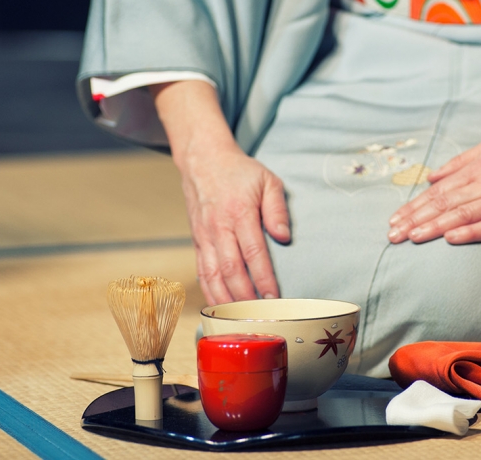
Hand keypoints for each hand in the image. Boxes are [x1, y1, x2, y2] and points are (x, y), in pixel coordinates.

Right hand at [180, 146, 288, 304]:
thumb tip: (283, 237)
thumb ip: (278, 209)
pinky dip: (210, 292)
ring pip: (212, 276)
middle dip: (245, 297)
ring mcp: (204, 236)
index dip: (263, 278)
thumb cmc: (239, 172)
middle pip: (230, 270)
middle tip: (260, 316)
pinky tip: (220, 307)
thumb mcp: (268, 180)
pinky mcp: (196, 242)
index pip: (253, 252)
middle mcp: (218, 227)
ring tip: (240, 320)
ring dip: (225, 301)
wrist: (203, 160)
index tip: (274, 296)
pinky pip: (201, 272)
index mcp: (239, 213)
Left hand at [387, 135, 480, 243]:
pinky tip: (451, 238)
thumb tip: (431, 176)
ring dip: (434, 227)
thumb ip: (459, 163)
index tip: (395, 220)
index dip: (414, 207)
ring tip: (412, 237)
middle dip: (415, 220)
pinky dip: (471, 232)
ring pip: (462, 215)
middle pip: (444, 204)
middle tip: (393, 234)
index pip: (438, 192)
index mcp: (476, 169)